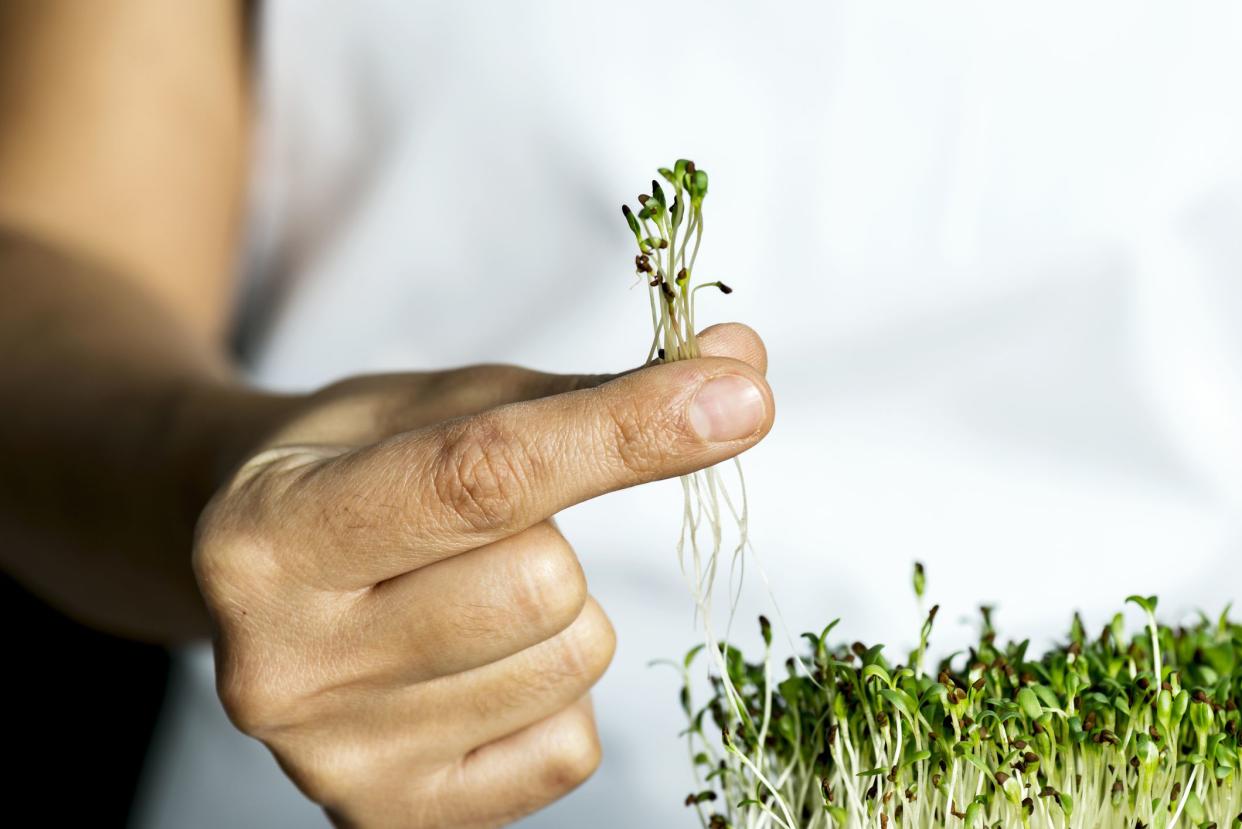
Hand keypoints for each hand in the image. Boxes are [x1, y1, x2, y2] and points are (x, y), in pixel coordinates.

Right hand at [193, 323, 772, 827]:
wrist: (252, 575)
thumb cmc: (358, 469)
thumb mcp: (441, 403)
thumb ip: (589, 392)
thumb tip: (739, 368)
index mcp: (268, 533)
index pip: (480, 480)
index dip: (625, 433)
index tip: (740, 398)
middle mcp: (284, 663)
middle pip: (543, 585)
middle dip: (556, 538)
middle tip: (484, 532)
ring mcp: (336, 760)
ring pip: (571, 661)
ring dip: (561, 613)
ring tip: (468, 593)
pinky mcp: (396, 819)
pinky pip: (571, 747)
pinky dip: (557, 693)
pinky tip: (475, 664)